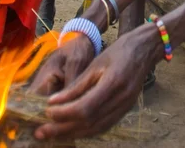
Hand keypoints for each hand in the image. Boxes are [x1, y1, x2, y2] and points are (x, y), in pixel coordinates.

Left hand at [34, 24, 161, 139]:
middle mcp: (121, 100)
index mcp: (113, 83)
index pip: (85, 107)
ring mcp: (125, 108)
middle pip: (88, 123)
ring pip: (95, 130)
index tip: (47, 112)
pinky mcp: (124, 112)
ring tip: (51, 134)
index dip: (64, 113)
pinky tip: (71, 130)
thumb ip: (76, 85)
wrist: (144, 51)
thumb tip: (54, 102)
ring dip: (71, 134)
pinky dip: (85, 131)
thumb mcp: (95, 64)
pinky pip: (103, 127)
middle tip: (41, 132)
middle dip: (62, 130)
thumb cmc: (118, 52)